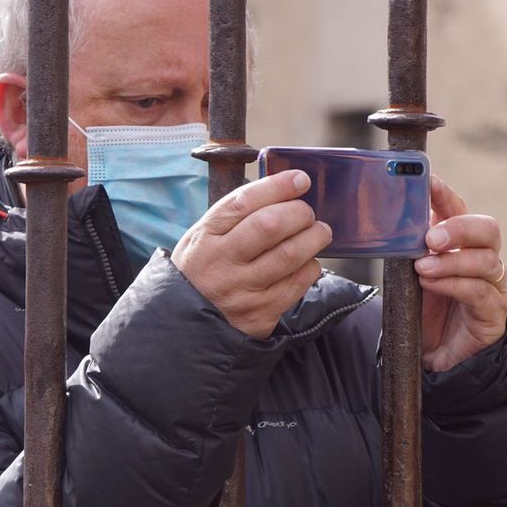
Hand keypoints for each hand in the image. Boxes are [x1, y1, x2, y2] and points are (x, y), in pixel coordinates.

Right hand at [171, 170, 330, 338]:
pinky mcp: (260, 314)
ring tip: (319, 232)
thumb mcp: (203, 239)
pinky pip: (297, 284)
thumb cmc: (204, 271)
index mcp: (206, 236)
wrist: (187, 326)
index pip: (244, 202)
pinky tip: (308, 261)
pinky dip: (310, 267)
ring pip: (289, 255)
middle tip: (308, 213)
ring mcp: (241, 290)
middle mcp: (221, 263)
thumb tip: (283, 192)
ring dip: (314, 238)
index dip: (277, 186)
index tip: (301, 180)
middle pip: (270, 226)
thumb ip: (236, 217)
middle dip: (299, 213)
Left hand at [415, 174, 506, 371]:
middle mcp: (484, 259)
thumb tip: (388, 223)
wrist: (433, 350)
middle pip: (487, 229)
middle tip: (431, 238)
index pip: (459, 210)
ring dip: (451, 262)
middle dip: (459, 228)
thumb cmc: (425, 307)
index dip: (446, 195)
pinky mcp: (494, 312)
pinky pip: (480, 291)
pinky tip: (432, 284)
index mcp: (462, 243)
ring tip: (422, 268)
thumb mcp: (411, 274)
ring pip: (486, 260)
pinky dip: (454, 284)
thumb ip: (408, 250)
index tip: (428, 182)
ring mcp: (493, 285)